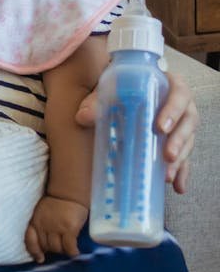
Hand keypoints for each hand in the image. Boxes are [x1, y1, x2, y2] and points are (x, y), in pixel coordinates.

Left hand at [25, 195, 87, 262]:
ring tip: (67, 246)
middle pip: (46, 247)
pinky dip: (72, 252)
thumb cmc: (56, 203)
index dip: (34, 251)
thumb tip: (43, 248)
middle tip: (60, 246)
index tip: (40, 258)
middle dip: (52, 249)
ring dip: (62, 250)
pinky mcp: (69, 228)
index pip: (30, 239)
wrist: (69, 191)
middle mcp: (45, 224)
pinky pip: (69, 247)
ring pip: (57, 249)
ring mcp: (57, 227)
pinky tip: (75, 252)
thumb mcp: (42, 212)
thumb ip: (40, 226)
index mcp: (36, 220)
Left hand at [75, 72, 198, 193]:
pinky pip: (186, 158)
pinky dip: (183, 173)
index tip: (160, 127)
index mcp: (167, 84)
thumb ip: (97, 100)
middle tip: (167, 155)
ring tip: (167, 176)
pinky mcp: (180, 141)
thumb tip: (83, 117)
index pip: (179, 92)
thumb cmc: (121, 88)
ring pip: (189, 140)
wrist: (124, 91)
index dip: (173, 109)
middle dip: (179, 140)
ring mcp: (182, 123)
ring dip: (181, 159)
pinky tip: (178, 187)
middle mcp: (181, 103)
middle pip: (189, 120)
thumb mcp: (110, 89)